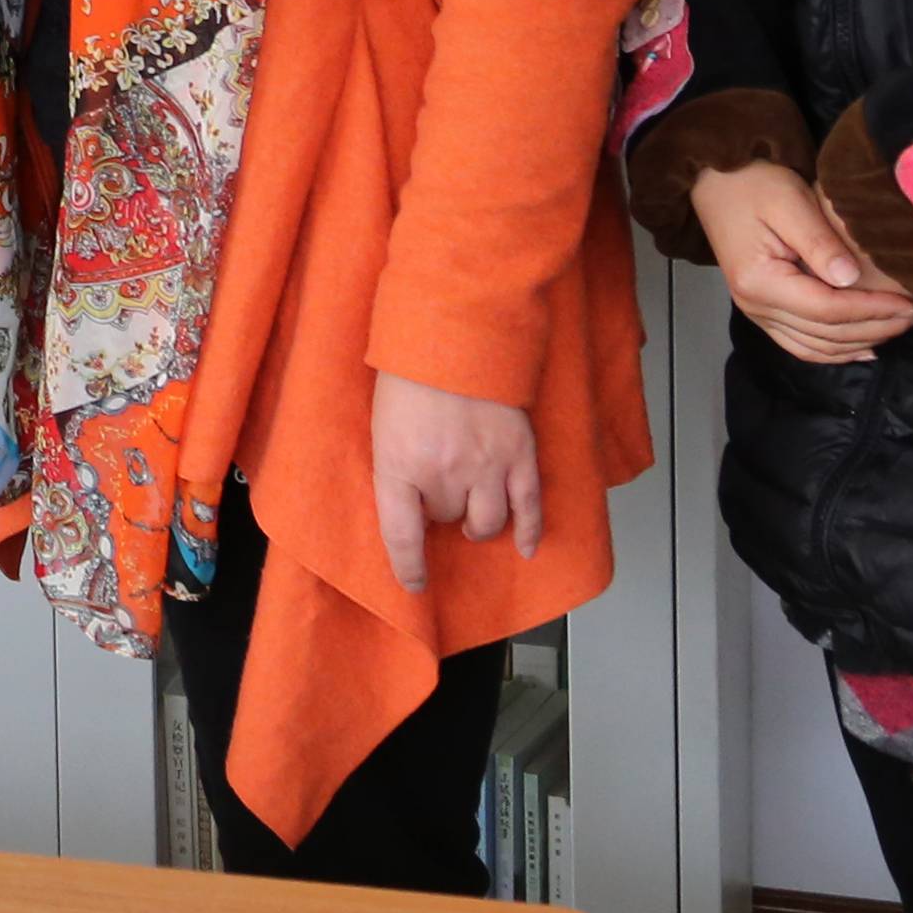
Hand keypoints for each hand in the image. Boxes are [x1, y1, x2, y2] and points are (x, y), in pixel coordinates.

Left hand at [367, 369, 545, 597]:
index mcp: (399, 463)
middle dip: (441, 511)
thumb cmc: (408, 370)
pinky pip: (529, 508)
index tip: (414, 583)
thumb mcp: (383, 420)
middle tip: (438, 492)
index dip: (407, 566)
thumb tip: (413, 502)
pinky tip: (527, 547)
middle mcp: (444, 473)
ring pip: (487, 522)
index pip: (401, 535)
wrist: (454, 329)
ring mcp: (486, 465)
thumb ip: (397, 462)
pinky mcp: (519, 454)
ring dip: (478, 522)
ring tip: (471, 512)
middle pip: (447, 520)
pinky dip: (530, 531)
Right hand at [690, 159, 912, 363]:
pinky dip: (835, 351)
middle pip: (826, 335)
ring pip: (817, 347)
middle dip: (878, 327)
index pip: (828, 310)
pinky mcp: (762, 310)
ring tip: (900, 326)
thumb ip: (819, 242)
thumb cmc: (753, 183)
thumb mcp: (790, 202)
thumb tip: (851, 279)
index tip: (912, 303)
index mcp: (759, 281)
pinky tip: (865, 346)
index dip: (873, 310)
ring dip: (862, 342)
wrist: (716, 180)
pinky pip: (802, 344)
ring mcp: (756, 312)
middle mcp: (754, 306)